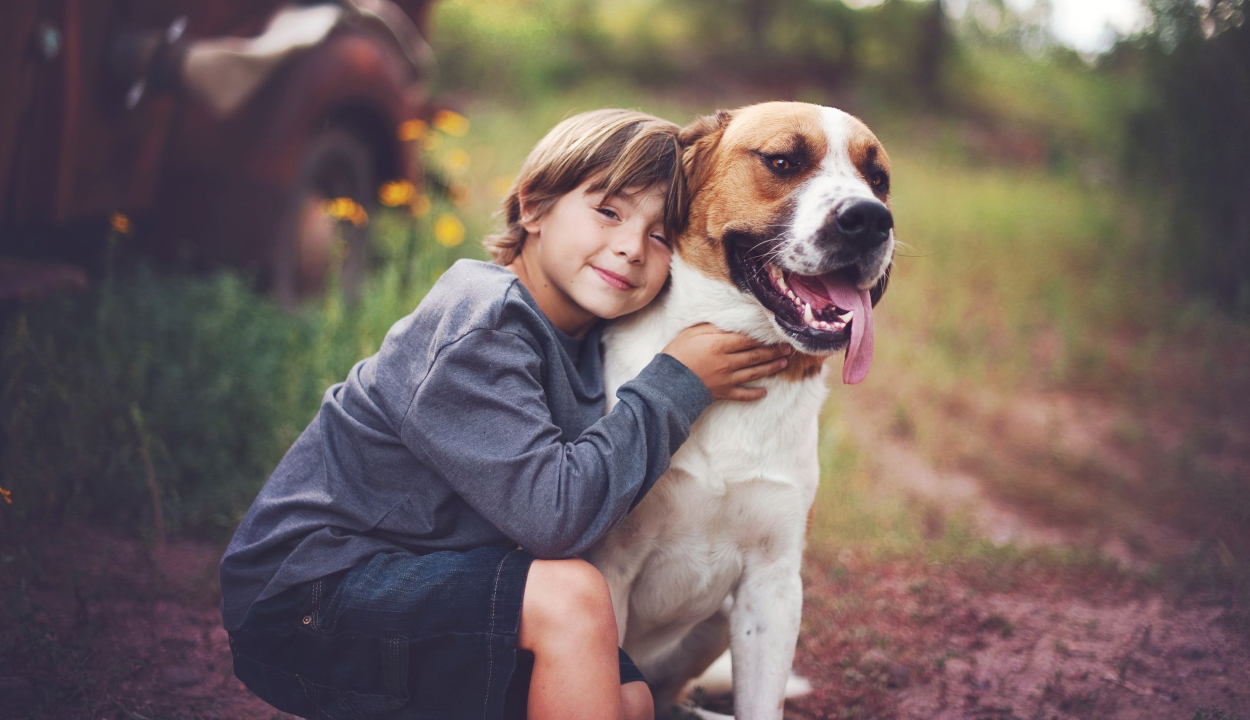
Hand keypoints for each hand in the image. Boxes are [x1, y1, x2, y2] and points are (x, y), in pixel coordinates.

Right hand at [662, 324, 792, 400]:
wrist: (667, 382)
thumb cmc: (677, 353)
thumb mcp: (693, 333)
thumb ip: (714, 328)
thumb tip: (732, 326)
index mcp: (720, 344)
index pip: (748, 339)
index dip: (764, 337)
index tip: (776, 334)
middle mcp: (727, 361)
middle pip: (755, 355)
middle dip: (774, 351)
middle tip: (788, 348)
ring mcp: (726, 378)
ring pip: (754, 373)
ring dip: (770, 368)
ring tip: (783, 364)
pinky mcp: (722, 392)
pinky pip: (742, 394)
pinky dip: (754, 394)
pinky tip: (764, 393)